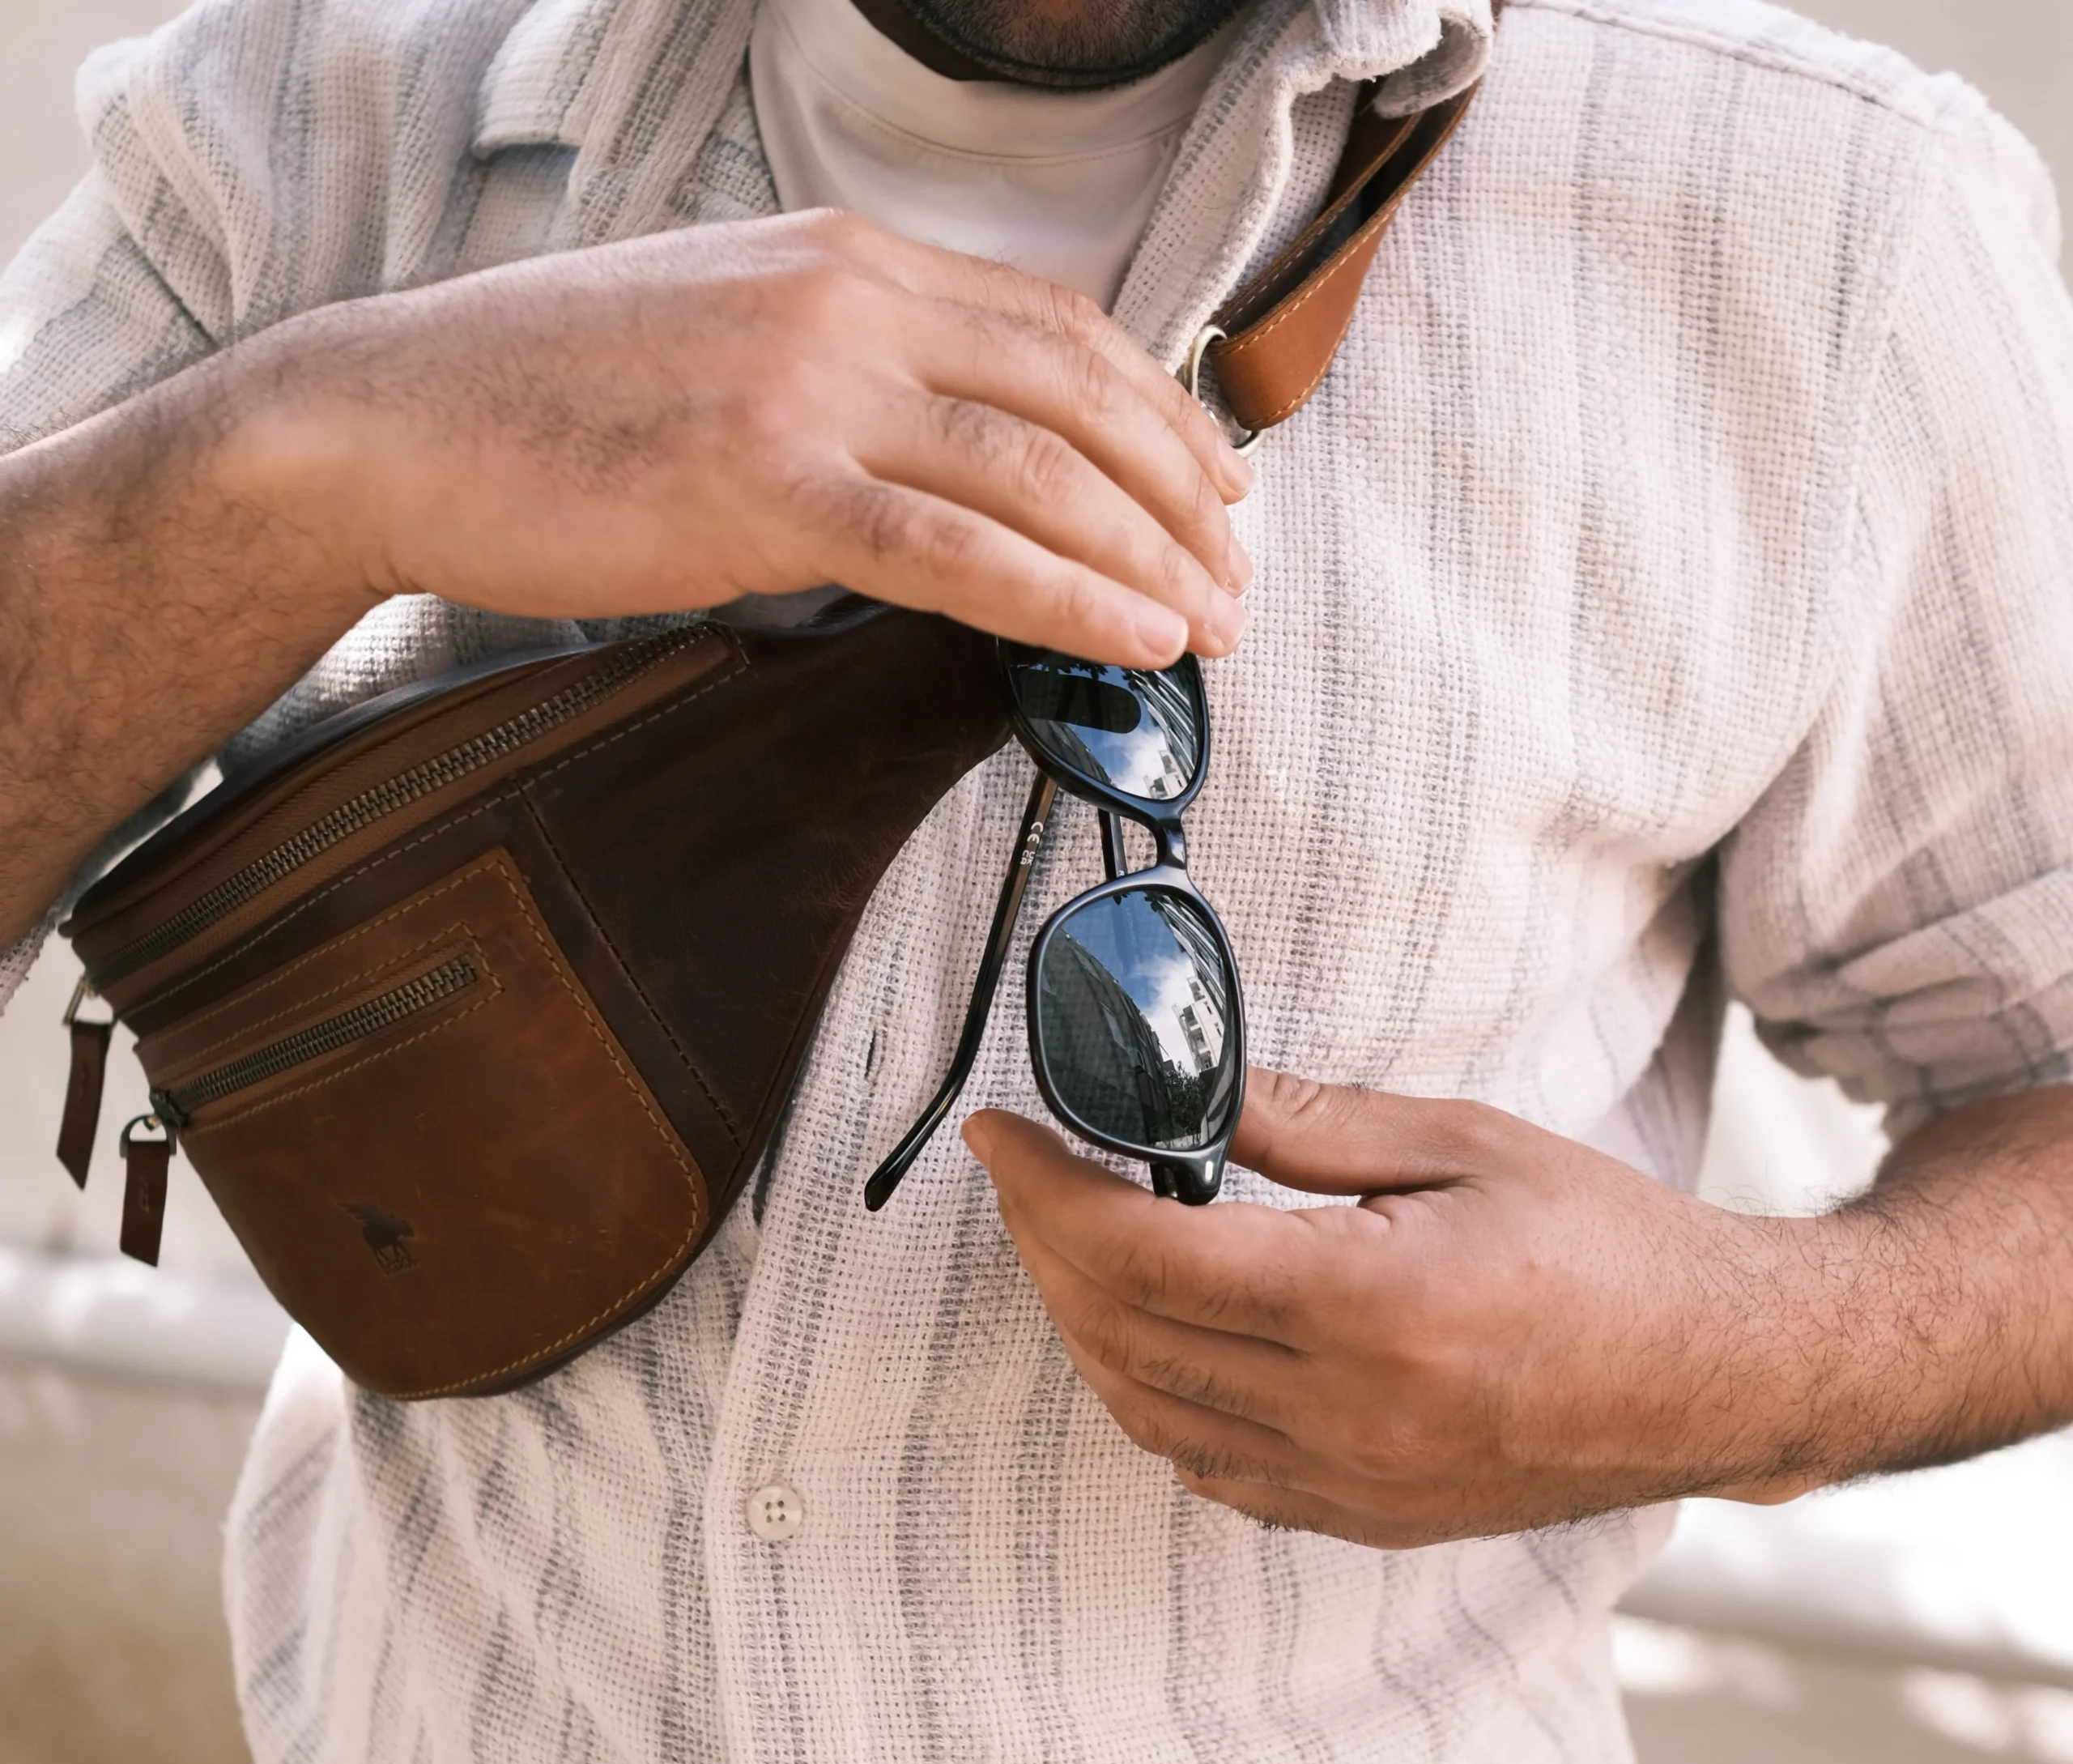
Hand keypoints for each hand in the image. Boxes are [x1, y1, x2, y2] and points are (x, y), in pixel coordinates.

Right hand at [240, 210, 1250, 665]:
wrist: (393, 418)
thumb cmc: (549, 395)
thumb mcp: (727, 333)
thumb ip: (847, 368)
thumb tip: (943, 453)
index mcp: (847, 258)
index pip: (1057, 325)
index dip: (1159, 408)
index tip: (1215, 482)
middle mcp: (847, 300)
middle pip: (1076, 393)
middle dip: (1182, 492)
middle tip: (1240, 574)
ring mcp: (806, 385)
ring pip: (1033, 471)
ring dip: (1147, 555)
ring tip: (1213, 627)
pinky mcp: (761, 485)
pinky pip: (954, 548)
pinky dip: (1061, 597)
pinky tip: (1132, 638)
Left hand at [963, 1070, 1844, 1548]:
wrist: (1721, 1375)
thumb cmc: (1612, 1244)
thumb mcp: (1465, 1143)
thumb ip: (1310, 1124)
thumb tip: (1185, 1095)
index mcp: (1371, 1310)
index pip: (1142, 1255)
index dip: (1045, 1190)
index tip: (999, 1135)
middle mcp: (1348, 1417)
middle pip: (1122, 1337)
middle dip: (1045, 1248)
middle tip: (1026, 1175)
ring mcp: (1353, 1486)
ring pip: (1148, 1416)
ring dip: (1084, 1327)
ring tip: (1072, 1244)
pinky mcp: (1366, 1521)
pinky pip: (1210, 1471)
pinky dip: (1151, 1399)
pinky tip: (1152, 1338)